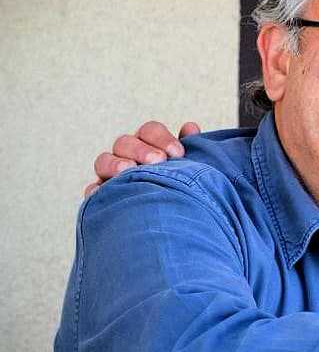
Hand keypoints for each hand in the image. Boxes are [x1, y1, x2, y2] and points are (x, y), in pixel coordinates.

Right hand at [85, 120, 201, 196]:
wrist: (174, 224)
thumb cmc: (184, 192)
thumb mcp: (192, 171)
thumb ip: (193, 148)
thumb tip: (190, 127)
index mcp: (150, 146)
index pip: (150, 131)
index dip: (162, 138)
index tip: (178, 153)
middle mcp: (128, 157)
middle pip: (124, 142)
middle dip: (141, 149)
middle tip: (158, 161)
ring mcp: (111, 176)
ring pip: (104, 161)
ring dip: (115, 164)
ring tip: (127, 171)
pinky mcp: (102, 197)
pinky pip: (93, 191)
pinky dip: (95, 191)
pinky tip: (102, 193)